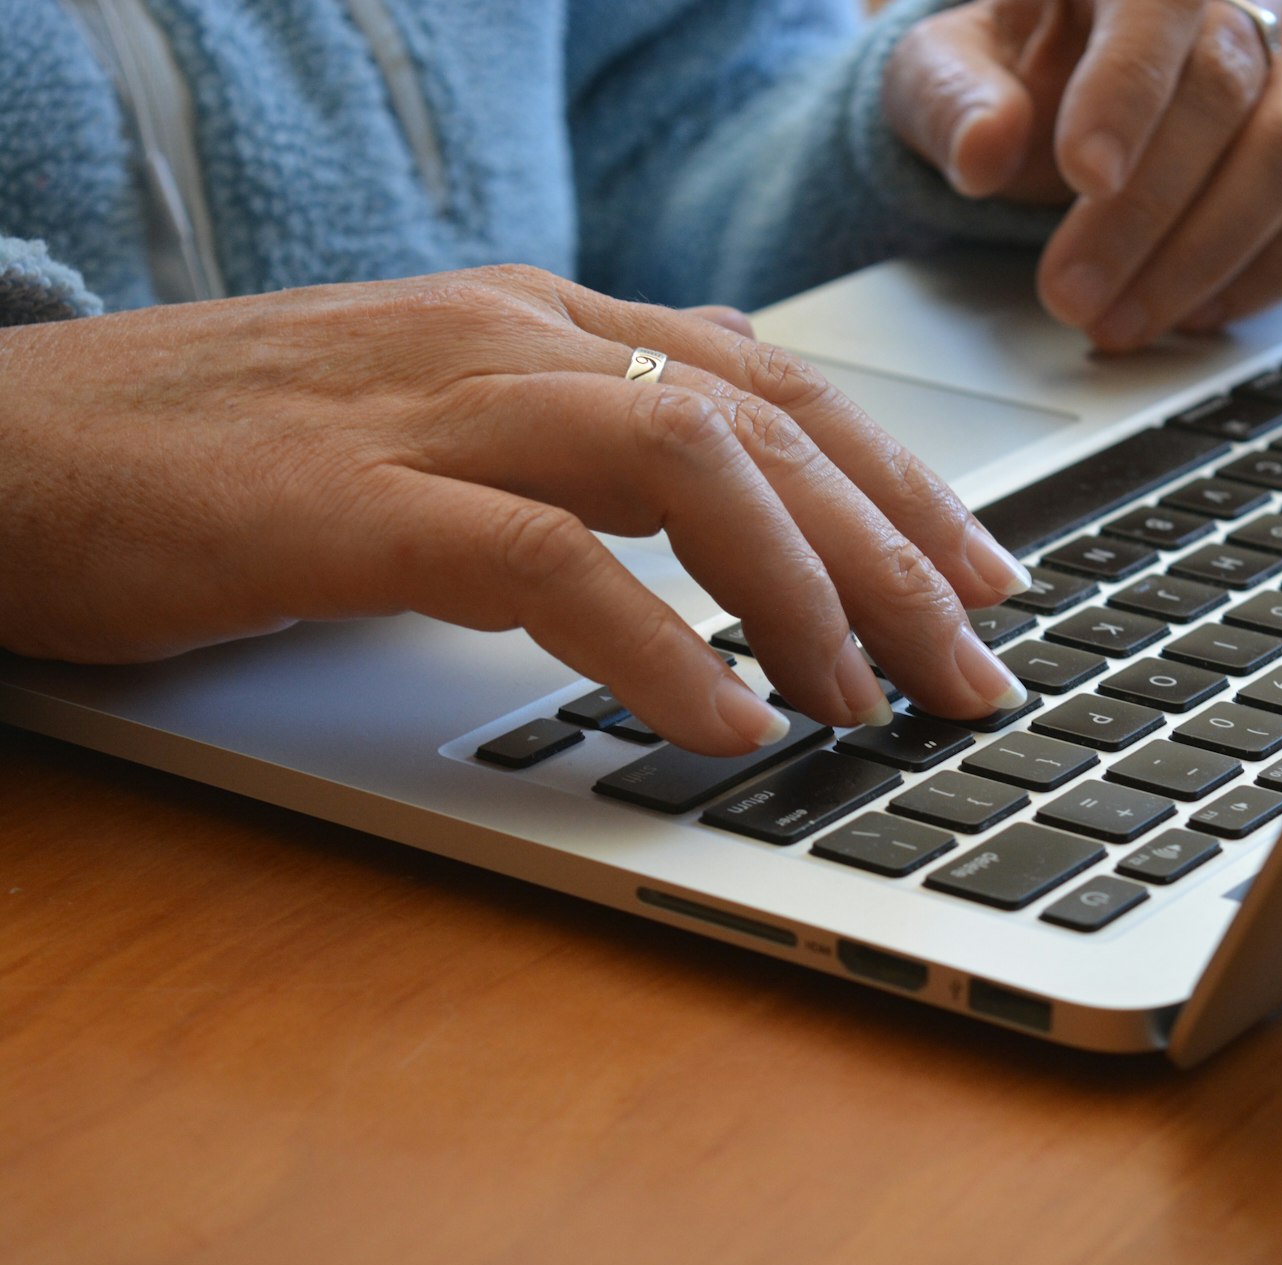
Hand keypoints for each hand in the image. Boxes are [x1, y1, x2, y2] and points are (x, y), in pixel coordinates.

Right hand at [0, 267, 1032, 753]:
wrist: (1, 443)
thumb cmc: (219, 455)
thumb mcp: (435, 427)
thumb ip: (575, 447)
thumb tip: (725, 506)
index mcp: (538, 320)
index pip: (773, 385)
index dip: (900, 482)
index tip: (984, 577)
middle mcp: (508, 339)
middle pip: (766, 425)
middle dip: (898, 555)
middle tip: (974, 670)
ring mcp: (428, 408)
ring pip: (689, 466)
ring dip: (806, 592)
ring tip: (866, 702)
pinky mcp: (346, 502)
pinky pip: (547, 563)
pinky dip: (657, 648)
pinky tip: (724, 726)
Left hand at [884, 0, 1281, 350]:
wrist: (1078, 93)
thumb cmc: (1014, 77)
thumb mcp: (950, 75)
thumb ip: (956, 103)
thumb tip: (981, 150)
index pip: (1154, 9)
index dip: (1125, 92)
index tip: (1084, 176)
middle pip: (1224, 92)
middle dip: (1144, 214)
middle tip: (1072, 297)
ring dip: (1205, 258)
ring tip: (1121, 323)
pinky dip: (1273, 273)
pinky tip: (1195, 313)